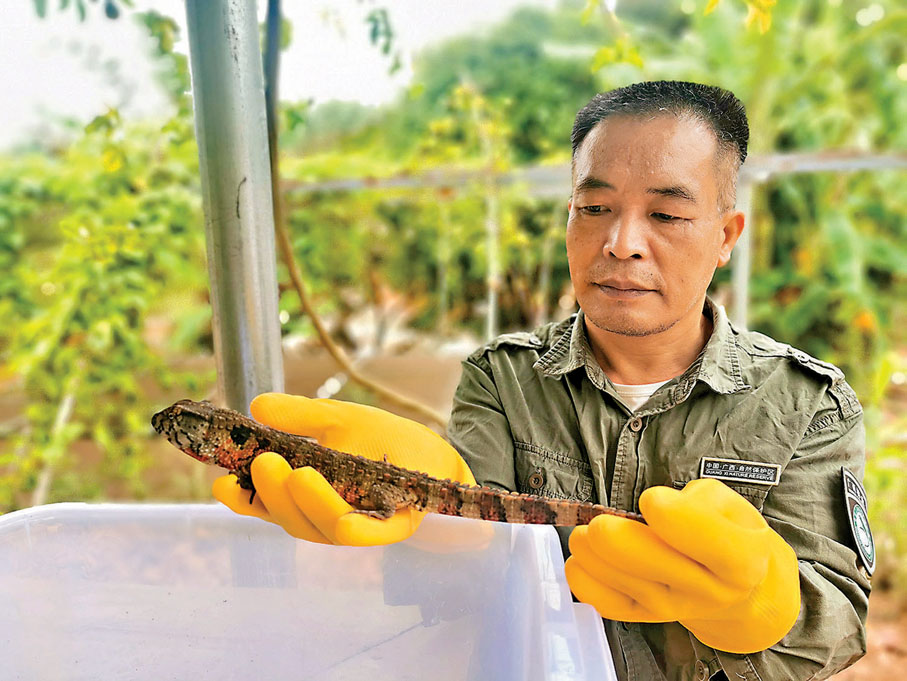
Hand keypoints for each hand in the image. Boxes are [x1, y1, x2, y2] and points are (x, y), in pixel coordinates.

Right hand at [212, 393, 474, 545]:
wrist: (438, 450)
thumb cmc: (385, 440)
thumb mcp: (338, 419)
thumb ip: (299, 416)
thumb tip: (257, 406)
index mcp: (310, 498)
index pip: (270, 507)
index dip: (244, 501)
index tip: (220, 484)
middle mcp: (330, 519)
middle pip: (293, 521)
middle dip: (272, 496)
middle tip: (261, 462)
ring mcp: (363, 528)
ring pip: (323, 529)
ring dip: (304, 504)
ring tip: (294, 472)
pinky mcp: (395, 526)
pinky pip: (366, 533)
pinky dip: (344, 520)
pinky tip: (333, 505)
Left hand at [564, 478, 799, 653]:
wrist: (733, 584)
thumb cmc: (726, 532)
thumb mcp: (729, 505)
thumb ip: (697, 501)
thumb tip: (655, 508)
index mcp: (741, 559)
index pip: (709, 541)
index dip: (675, 516)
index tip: (651, 499)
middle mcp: (710, 590)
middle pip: (655, 565)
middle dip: (616, 538)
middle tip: (600, 523)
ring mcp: (676, 608)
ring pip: (625, 582)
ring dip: (592, 554)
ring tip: (583, 533)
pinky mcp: (647, 616)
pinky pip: (609, 604)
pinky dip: (585, 581)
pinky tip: (579, 560)